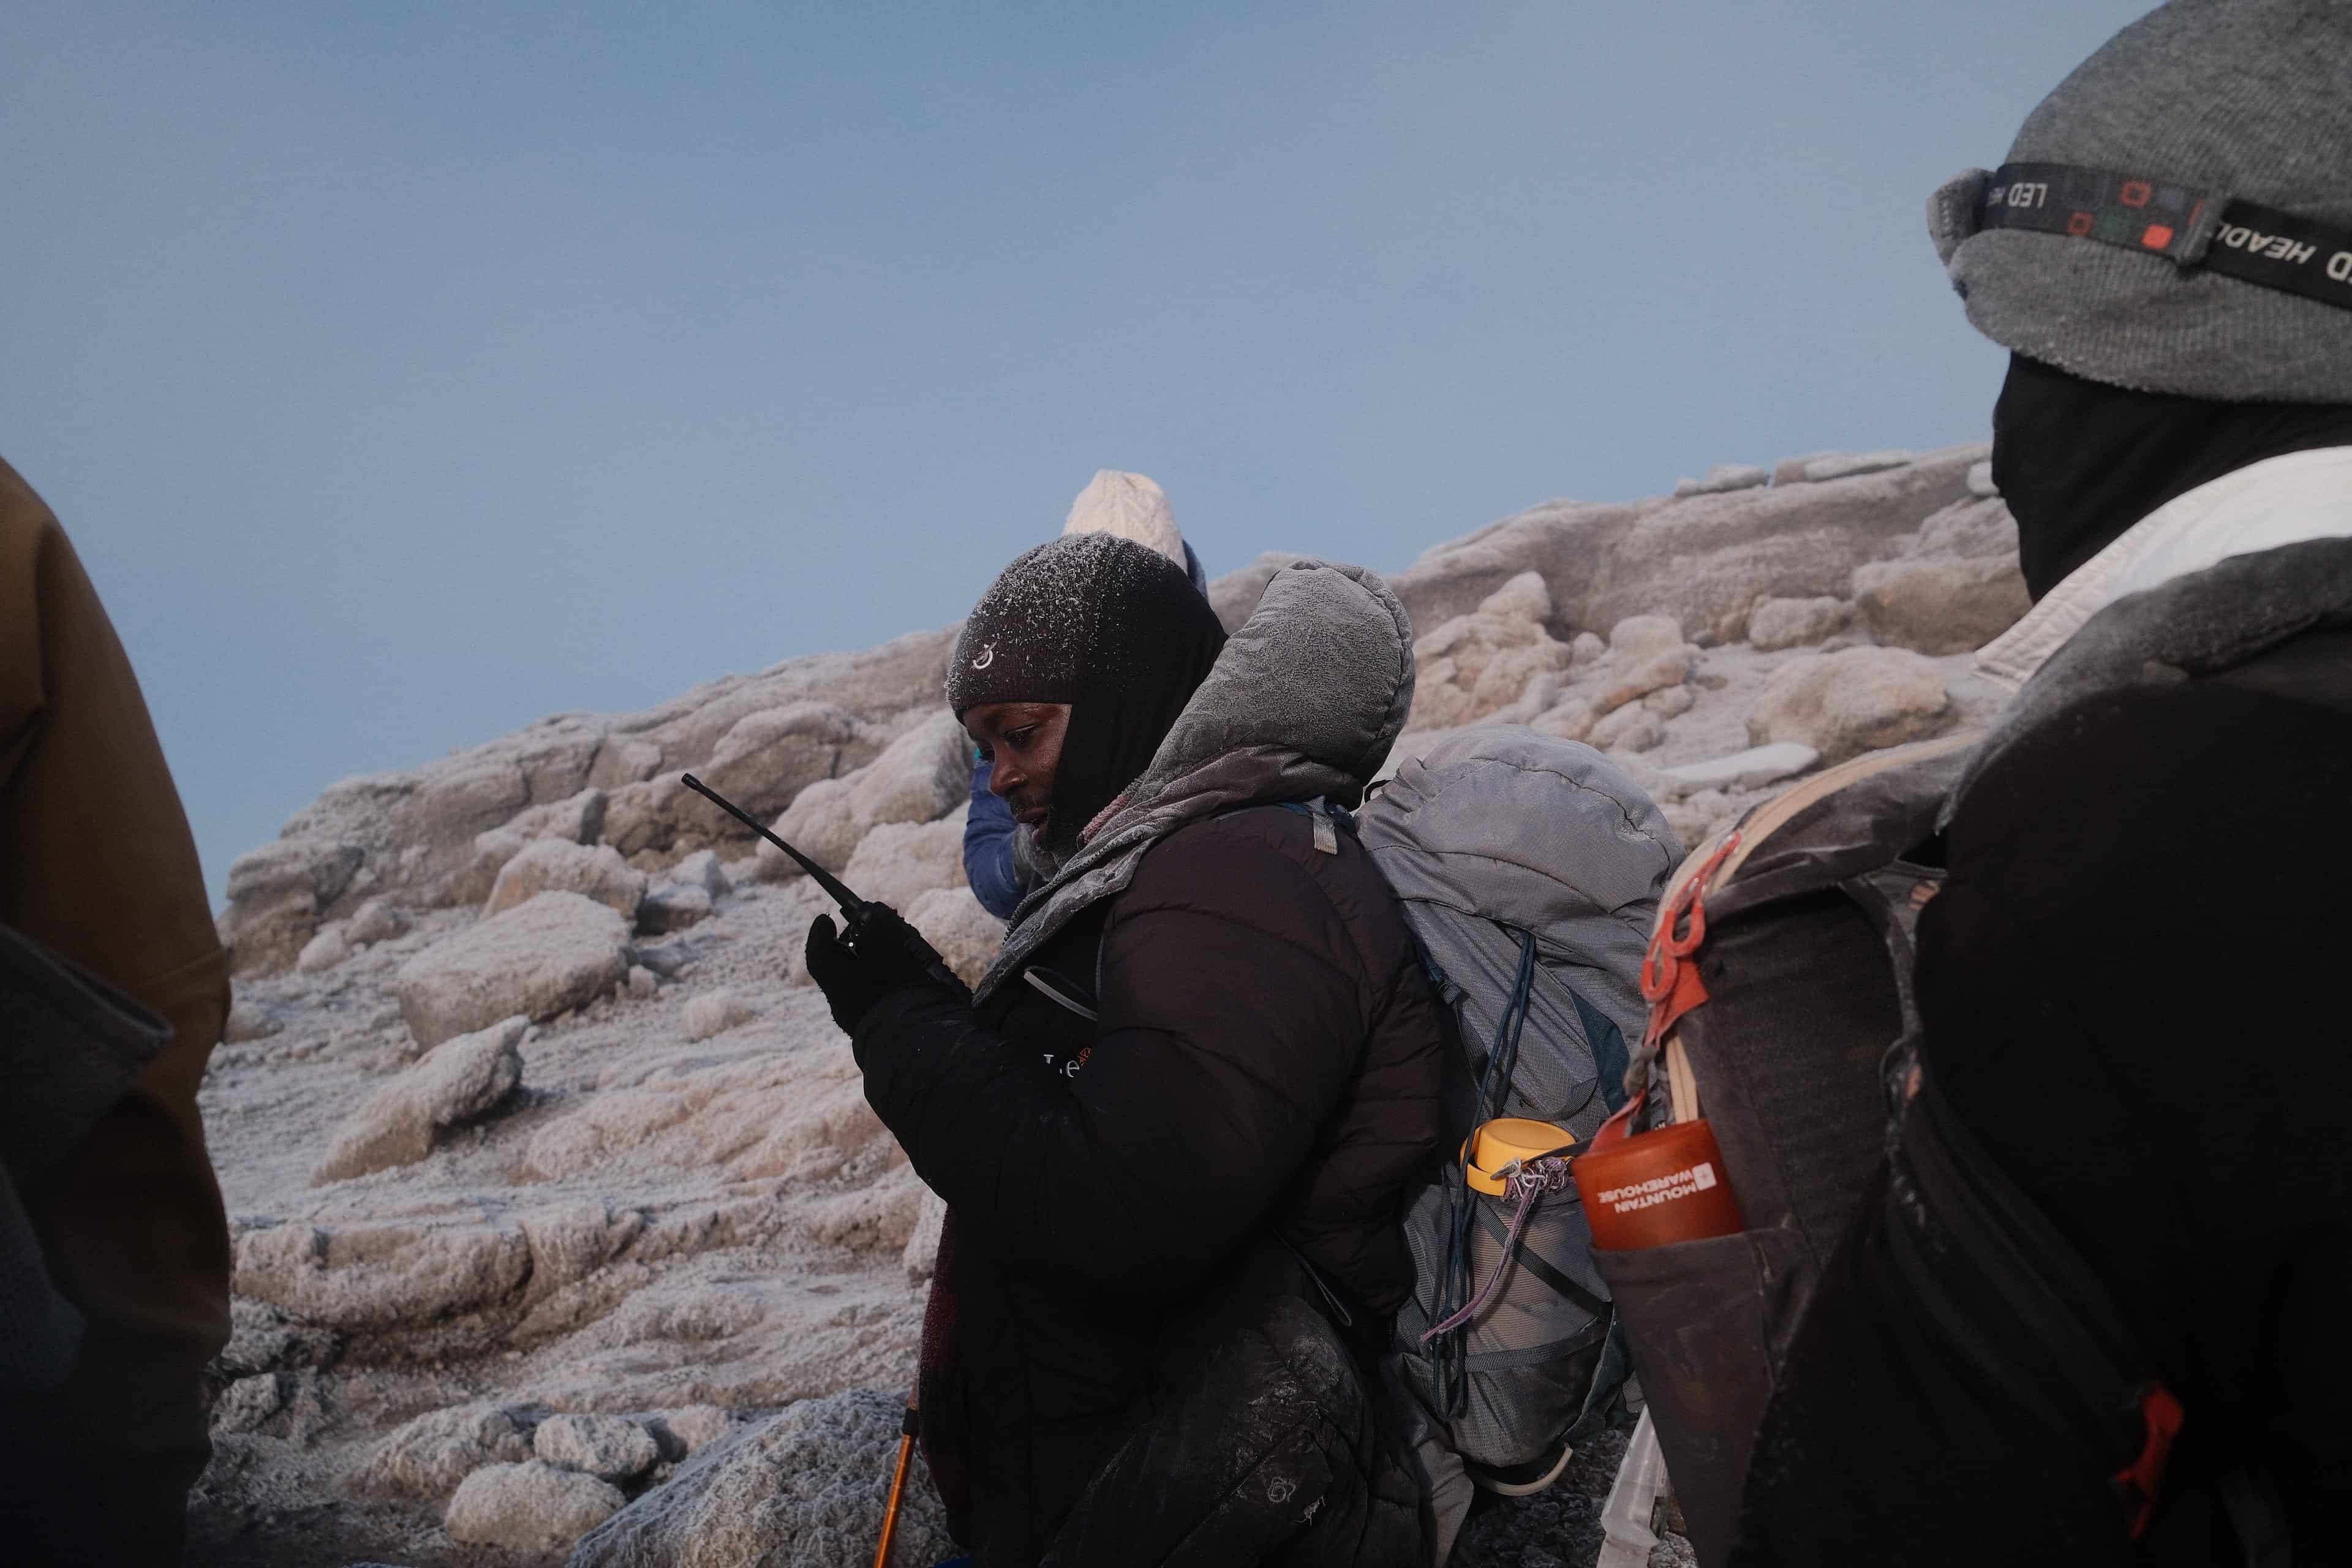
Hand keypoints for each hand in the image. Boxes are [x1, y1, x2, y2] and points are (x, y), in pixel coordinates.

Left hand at [804, 905, 965, 1034]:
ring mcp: (866, 1021)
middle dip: (855, 947)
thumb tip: (877, 916)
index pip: (818, 955)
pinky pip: (884, 998)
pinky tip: (914, 974)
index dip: (820, 933)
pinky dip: (893, 982)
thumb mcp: (887, 945)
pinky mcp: (888, 1028)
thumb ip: (880, 924)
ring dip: (879, 964)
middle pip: (843, 969)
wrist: (920, 1042)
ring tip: (900, 948)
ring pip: (866, 983)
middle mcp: (846, 1005)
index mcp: (837, 985)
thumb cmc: (896, 988)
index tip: (826, 918)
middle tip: (869, 930)